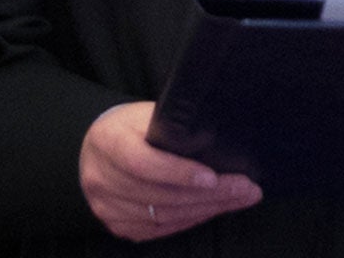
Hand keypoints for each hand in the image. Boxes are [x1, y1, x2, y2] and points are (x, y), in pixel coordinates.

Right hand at [80, 102, 261, 241]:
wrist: (98, 147)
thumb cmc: (131, 126)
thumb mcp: (147, 114)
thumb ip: (174, 127)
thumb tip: (218, 141)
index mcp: (108, 141)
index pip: (143, 162)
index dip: (179, 172)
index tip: (213, 176)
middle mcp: (101, 178)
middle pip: (160, 194)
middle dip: (210, 193)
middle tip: (246, 188)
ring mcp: (106, 207)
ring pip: (164, 216)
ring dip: (207, 209)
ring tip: (240, 197)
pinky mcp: (117, 226)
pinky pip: (160, 229)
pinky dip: (191, 219)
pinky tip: (214, 209)